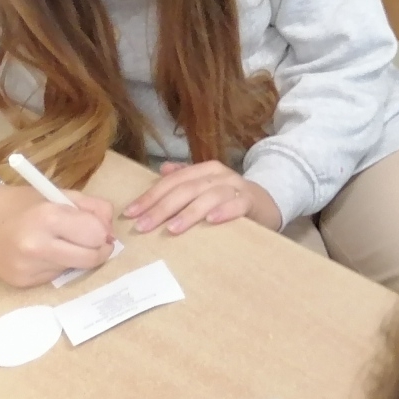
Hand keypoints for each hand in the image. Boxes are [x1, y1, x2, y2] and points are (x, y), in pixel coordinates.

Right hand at [0, 179, 115, 287]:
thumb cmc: (22, 203)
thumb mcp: (60, 194)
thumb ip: (93, 209)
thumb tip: (110, 232)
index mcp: (48, 216)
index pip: (95, 234)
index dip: (103, 231)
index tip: (100, 228)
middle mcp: (37, 245)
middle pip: (90, 258)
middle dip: (98, 249)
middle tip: (93, 241)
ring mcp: (28, 267)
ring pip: (74, 268)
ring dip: (75, 256)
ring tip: (58, 241)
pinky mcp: (21, 282)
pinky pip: (55, 276)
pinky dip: (57, 264)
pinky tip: (42, 253)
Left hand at [124, 160, 280, 234]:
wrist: (267, 202)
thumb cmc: (229, 198)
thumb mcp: (205, 187)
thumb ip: (185, 178)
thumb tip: (163, 170)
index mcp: (204, 170)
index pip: (172, 181)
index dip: (151, 196)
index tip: (131, 214)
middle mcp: (218, 175)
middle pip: (186, 189)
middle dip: (162, 208)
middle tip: (143, 226)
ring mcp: (236, 187)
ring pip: (209, 196)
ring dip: (190, 212)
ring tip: (172, 228)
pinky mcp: (251, 201)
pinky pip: (237, 204)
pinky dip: (225, 211)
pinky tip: (212, 220)